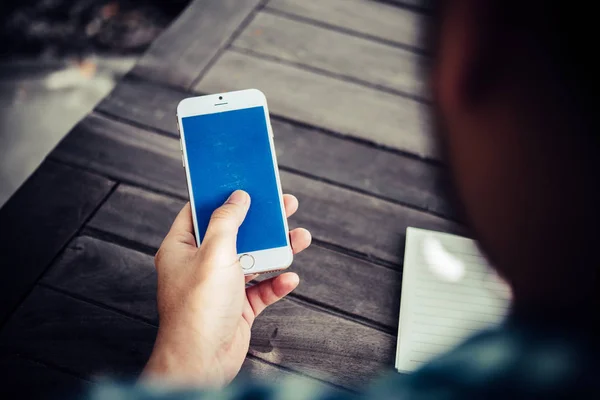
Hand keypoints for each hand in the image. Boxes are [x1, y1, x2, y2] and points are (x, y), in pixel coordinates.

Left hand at [142, 190, 310, 386]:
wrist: (203, 362)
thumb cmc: (199, 309)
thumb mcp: (214, 254)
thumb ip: (227, 222)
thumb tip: (237, 197)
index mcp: (183, 248)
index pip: (199, 212)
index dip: (222, 197)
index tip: (243, 183)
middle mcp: (201, 265)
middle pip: (235, 234)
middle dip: (262, 222)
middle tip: (285, 206)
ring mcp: (220, 286)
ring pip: (253, 260)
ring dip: (277, 251)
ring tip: (300, 238)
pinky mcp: (238, 306)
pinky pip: (261, 289)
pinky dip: (276, 283)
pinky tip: (289, 278)